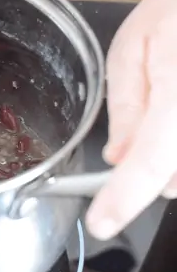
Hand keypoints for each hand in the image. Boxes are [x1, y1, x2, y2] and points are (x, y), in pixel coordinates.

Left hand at [86, 0, 176, 239]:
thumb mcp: (131, 50)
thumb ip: (125, 110)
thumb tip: (117, 159)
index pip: (149, 163)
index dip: (123, 200)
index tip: (102, 221)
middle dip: (151, 172)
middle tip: (145, 131)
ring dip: (170, 160)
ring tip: (169, 106)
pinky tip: (174, 115)